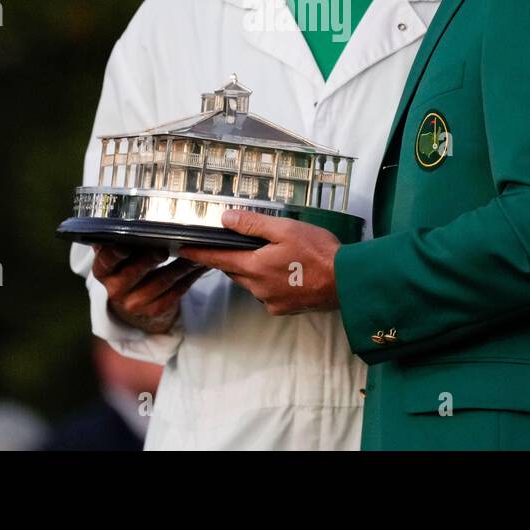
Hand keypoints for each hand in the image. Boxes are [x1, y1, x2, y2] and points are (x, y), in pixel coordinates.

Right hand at [90, 245, 208, 334]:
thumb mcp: (119, 255)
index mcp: (103, 271)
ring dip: (182, 263)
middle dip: (152, 256)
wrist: (135, 300)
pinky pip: (176, 291)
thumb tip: (130, 211)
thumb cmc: (129, 266)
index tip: (128, 241)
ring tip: (196, 248)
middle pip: (135, 271)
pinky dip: (190, 275)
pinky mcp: (155, 310)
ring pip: (162, 280)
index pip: (106, 260)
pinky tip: (199, 264)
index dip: (116, 251)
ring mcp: (135, 303)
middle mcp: (115, 289)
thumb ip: (120, 238)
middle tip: (165, 244)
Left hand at [178, 210, 341, 315]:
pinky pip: (266, 293)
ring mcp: (270, 301)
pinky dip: (269, 281)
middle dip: (231, 257)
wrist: (347, 282)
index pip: (218, 258)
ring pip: (250, 282)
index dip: (199, 252)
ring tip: (271, 255)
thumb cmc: (319, 252)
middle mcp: (258, 288)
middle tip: (234, 243)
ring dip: (253, 269)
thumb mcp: (285, 229)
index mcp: (255, 266)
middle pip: (234, 270)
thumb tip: (225, 220)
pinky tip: (286, 272)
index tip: (182, 248)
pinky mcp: (283, 309)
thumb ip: (253, 224)